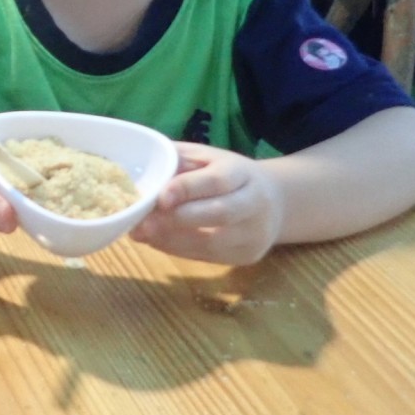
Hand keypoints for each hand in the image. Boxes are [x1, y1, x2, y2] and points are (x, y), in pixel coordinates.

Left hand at [129, 143, 283, 264]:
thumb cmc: (227, 174)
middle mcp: (255, 204)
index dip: (187, 189)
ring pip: (211, 243)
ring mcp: (254, 234)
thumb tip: (142, 174)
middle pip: (219, 214)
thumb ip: (178, 160)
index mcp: (243, 173)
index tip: (159, 197)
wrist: (273, 202)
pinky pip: (207, 257)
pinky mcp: (246, 256)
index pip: (218, 181)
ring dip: (170, 240)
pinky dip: (177, 250)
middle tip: (141, 222)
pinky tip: (156, 240)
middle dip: (176, 219)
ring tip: (141, 233)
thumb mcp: (206, 157)